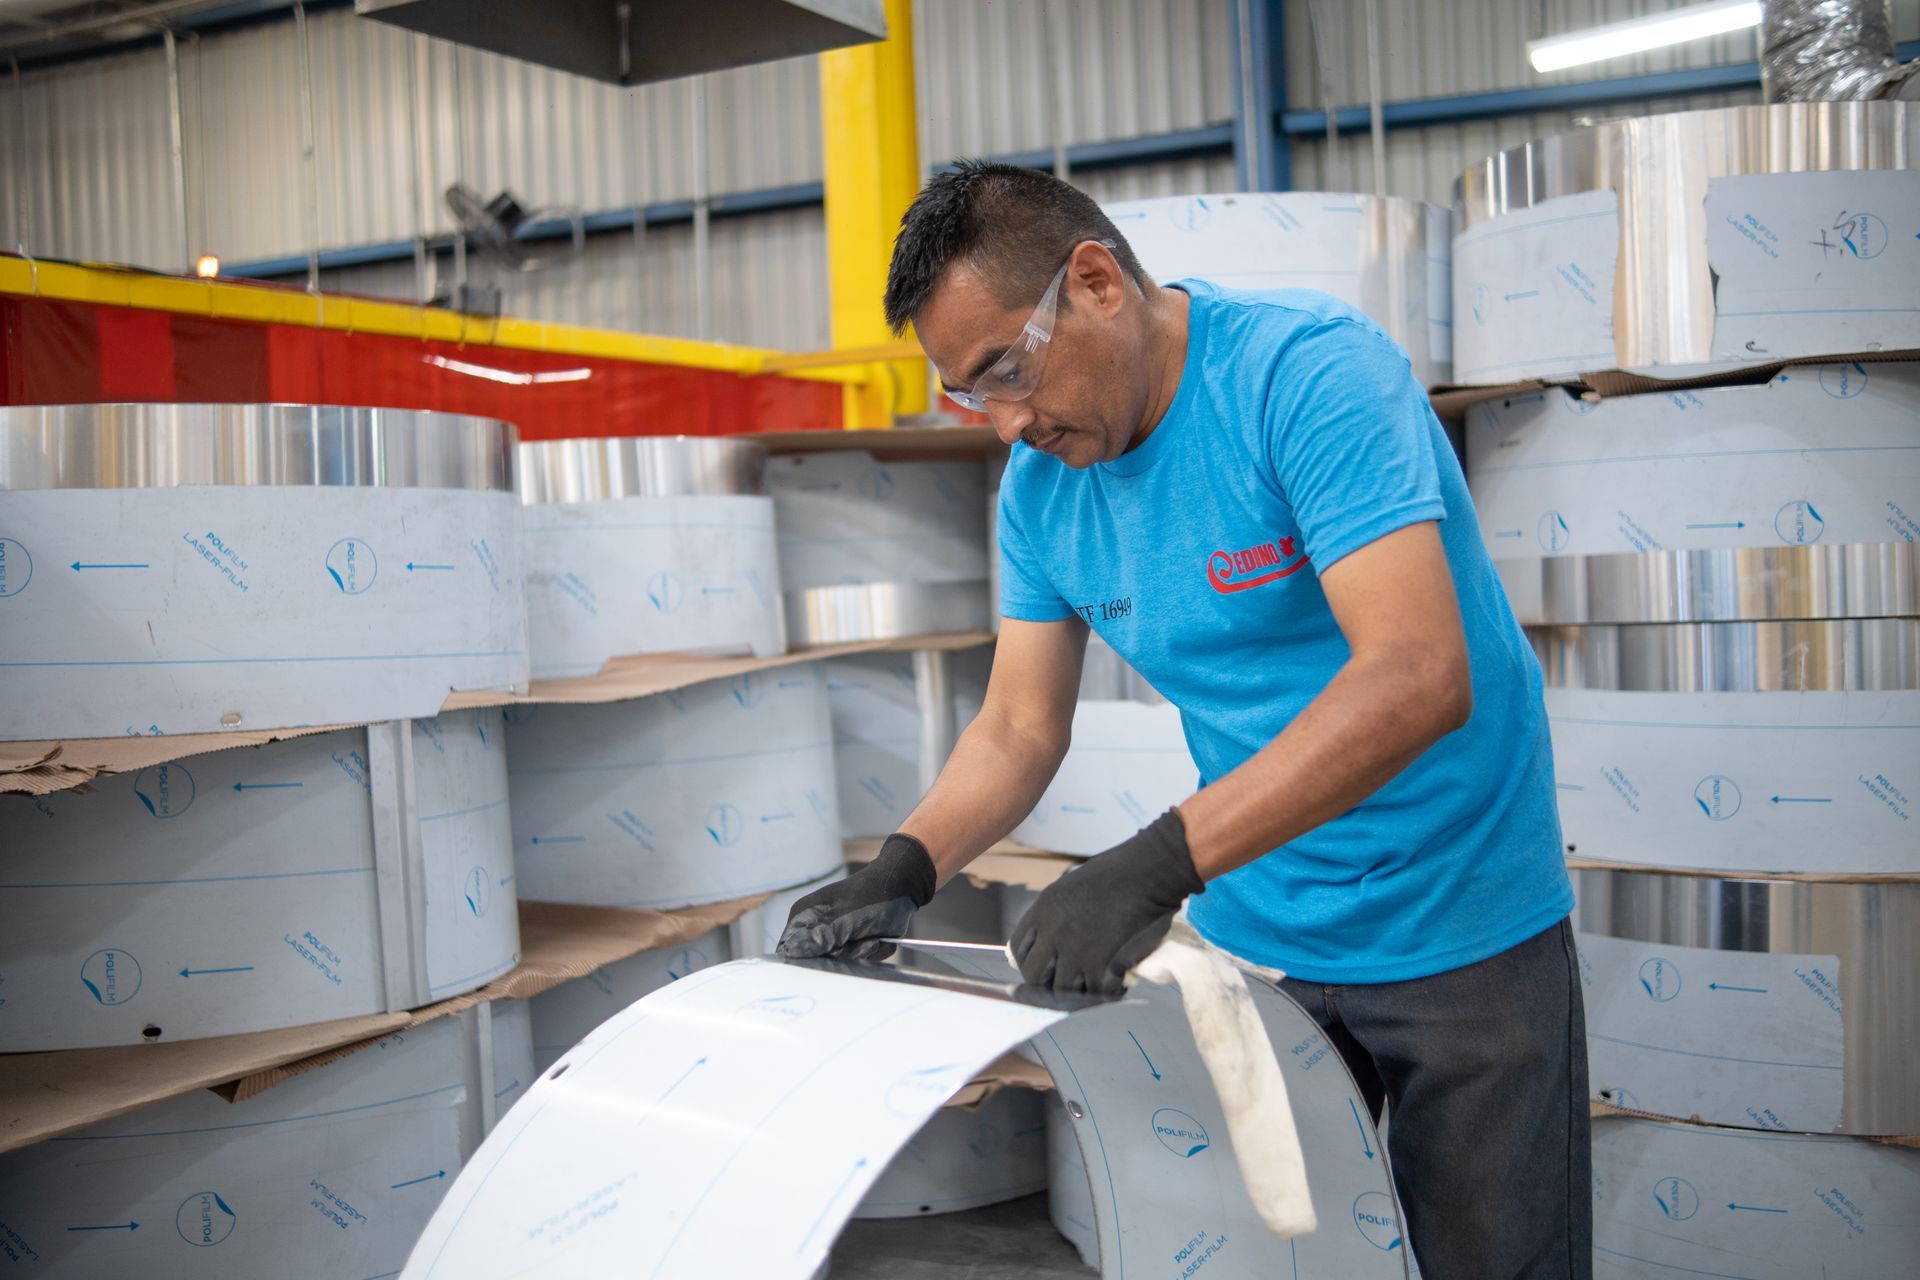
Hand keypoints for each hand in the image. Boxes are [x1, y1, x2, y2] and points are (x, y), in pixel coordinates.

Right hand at [776, 833, 937, 961]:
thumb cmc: (873, 896)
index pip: (789, 951)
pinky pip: (856, 962)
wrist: (902, 888)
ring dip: (860, 952)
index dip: (807, 958)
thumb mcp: (846, 918)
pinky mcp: (850, 945)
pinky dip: (870, 952)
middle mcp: (814, 929)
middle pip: (817, 962)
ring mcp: (833, 938)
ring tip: (870, 933)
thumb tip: (790, 952)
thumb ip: (819, 937)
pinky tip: (876, 936)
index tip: (831, 951)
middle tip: (858, 936)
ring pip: (840, 964)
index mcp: (802, 917)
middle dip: (843, 954)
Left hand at [1009, 809, 1204, 995]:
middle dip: (1047, 983)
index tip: (1043, 968)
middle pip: (1034, 975)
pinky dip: (1105, 993)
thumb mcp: (1069, 887)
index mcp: (1043, 911)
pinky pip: (1094, 992)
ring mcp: (1076, 950)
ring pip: (1062, 989)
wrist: (1147, 873)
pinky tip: (1116, 986)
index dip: (1028, 963)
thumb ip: (1053, 914)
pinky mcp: (1101, 964)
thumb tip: (1045, 939)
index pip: (1018, 950)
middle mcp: (1054, 932)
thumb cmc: (1116, 875)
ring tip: (1094, 986)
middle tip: (1067, 983)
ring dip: (1078, 990)